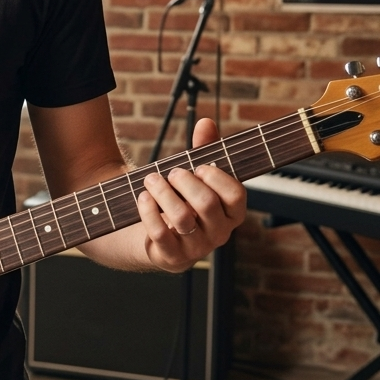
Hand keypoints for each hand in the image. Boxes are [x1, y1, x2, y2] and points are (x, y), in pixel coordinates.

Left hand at [137, 118, 245, 272]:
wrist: (155, 235)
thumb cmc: (181, 200)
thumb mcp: (194, 175)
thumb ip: (204, 150)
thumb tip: (206, 122)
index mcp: (231, 214)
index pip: (236, 195)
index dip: (217, 177)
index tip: (199, 166)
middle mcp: (218, 234)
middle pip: (206, 204)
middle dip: (184, 181)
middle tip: (171, 172)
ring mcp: (196, 248)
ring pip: (182, 218)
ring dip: (163, 192)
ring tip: (151, 179)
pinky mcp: (171, 257)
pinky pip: (160, 234)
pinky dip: (148, 211)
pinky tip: (143, 197)